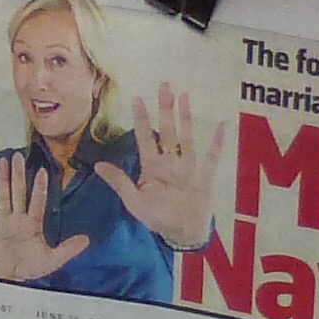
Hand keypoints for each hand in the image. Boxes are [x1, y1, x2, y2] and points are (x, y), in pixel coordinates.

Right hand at [0, 154, 67, 284]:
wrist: (10, 278)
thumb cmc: (31, 267)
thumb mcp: (52, 260)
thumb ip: (68, 250)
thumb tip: (87, 240)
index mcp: (33, 224)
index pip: (37, 202)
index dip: (39, 188)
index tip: (42, 171)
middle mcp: (18, 218)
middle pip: (18, 193)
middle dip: (18, 175)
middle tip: (18, 156)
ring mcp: (4, 221)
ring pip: (3, 196)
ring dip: (2, 179)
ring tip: (3, 162)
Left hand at [118, 82, 224, 251]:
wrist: (182, 233)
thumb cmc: (157, 217)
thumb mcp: (134, 202)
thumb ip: (119, 182)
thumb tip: (97, 165)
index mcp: (152, 167)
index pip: (145, 138)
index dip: (141, 119)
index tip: (137, 98)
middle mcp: (170, 162)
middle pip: (167, 131)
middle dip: (165, 109)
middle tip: (164, 85)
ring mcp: (188, 167)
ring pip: (187, 137)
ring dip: (186, 118)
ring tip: (184, 96)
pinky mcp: (204, 177)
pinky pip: (211, 157)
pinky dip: (216, 142)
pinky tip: (221, 125)